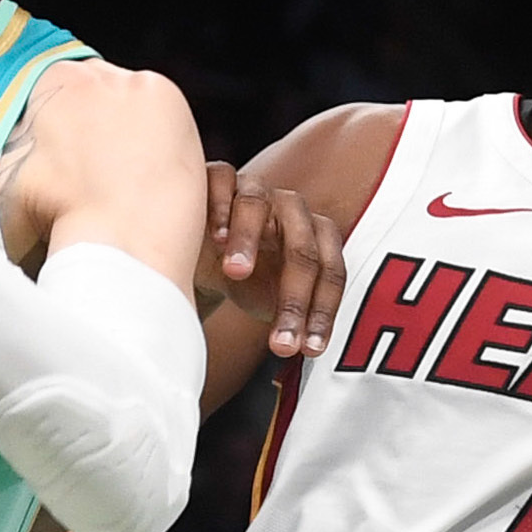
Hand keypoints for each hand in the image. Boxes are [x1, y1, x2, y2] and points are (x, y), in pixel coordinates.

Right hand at [200, 161, 346, 356]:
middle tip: (279, 342)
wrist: (200, 252)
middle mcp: (289, 211)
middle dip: (293, 297)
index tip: (308, 350)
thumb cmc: (243, 280)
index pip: (331, 272)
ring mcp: (252, 190)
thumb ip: (290, 321)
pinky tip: (214, 238)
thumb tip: (304, 354)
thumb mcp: (270, 301)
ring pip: (258, 204)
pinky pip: (220, 179)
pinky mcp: (213, 177)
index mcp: (315, 239)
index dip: (322, 311)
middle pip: (302, 246)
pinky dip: (219, 204)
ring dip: (249, 237)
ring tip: (237, 273)